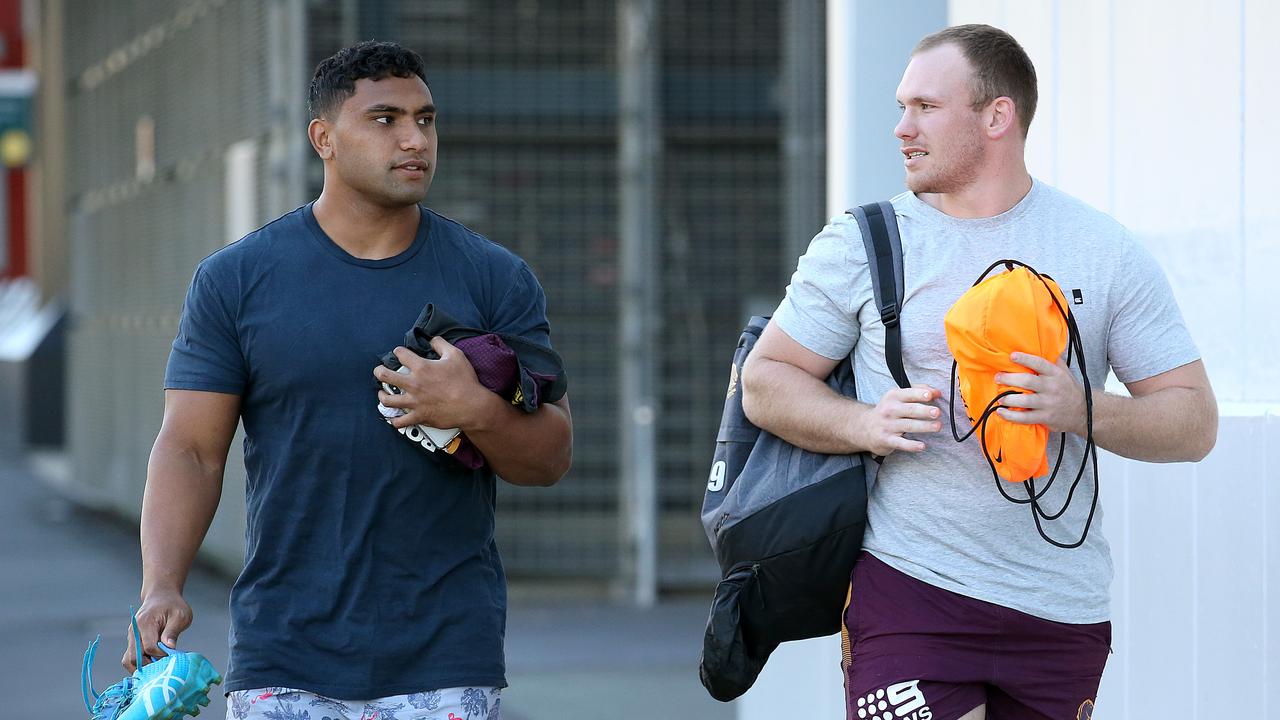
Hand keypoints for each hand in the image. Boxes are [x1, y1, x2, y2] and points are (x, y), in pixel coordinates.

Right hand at [123, 590, 190, 671]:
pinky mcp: (132, 642)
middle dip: (149, 665)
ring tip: (159, 664)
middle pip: (134, 658)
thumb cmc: (173, 605)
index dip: (161, 655)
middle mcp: (134, 632)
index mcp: (145, 623)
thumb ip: (173, 631)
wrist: (161, 596)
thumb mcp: (180, 615)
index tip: (172, 653)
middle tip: (164, 664)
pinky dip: (141, 663)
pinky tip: (155, 661)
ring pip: (129, 661)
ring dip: (143, 667)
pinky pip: (131, 658)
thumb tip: (169, 648)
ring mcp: (131, 638)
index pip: (149, 648)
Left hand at [373, 337, 489, 430]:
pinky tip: (394, 418)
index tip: (400, 353)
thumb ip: (441, 344)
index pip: (401, 354)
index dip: (399, 351)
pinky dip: (395, 420)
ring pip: (388, 400)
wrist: (472, 405)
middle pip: (386, 375)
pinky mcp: (419, 416)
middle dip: (379, 371)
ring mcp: (414, 402)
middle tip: (379, 371)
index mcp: (421, 367)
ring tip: (382, 393)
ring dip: (382, 395)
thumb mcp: (456, 355)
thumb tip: (433, 339)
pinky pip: (400, 422)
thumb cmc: (465, 381)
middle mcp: (414, 384)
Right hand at [858, 384, 941, 455]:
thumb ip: (918, 391)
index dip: (920, 394)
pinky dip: (912, 445)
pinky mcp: (887, 440)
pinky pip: (901, 443)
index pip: (908, 393)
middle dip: (924, 411)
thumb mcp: (898, 397)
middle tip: (937, 412)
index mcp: (893, 396)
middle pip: (910, 410)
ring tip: (937, 426)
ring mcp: (888, 426)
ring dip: (924, 426)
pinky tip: (922, 446)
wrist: (865, 427)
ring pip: (908, 426)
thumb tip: (937, 392)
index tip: (931, 395)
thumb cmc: (889, 411)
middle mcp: (890, 410)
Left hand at [994, 352, 1086, 435]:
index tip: (1012, 356)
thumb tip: (1039, 344)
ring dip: (1009, 399)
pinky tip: (1001, 412)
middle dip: (1010, 379)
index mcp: (1056, 374)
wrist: (1084, 412)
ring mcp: (1048, 403)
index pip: (1040, 364)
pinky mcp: (1045, 417)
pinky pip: (1025, 418)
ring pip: (1025, 401)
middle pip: (1028, 381)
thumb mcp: (1064, 372)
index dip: (1025, 359)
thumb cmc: (1068, 389)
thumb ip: (1052, 360)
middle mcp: (1052, 388)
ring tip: (999, 397)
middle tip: (998, 377)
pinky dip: (1011, 416)